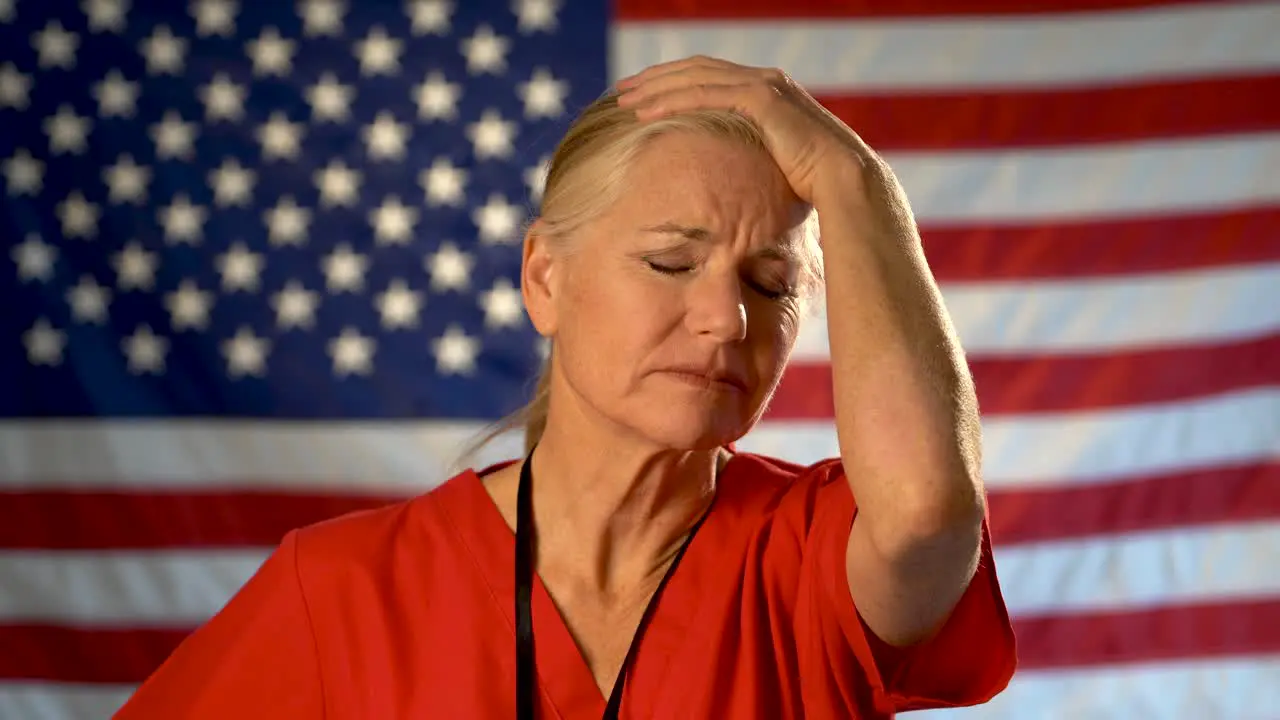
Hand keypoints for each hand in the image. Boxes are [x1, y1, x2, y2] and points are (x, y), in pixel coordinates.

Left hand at [615, 55, 876, 207]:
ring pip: (696, 78)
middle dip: (657, 79)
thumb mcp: (772, 172)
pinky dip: (672, 100)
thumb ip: (749, 166)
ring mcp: (765, 85)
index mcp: (767, 93)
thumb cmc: (814, 190)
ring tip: (624, 99)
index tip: (642, 99)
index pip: (710, 80)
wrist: (846, 184)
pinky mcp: (762, 97)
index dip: (674, 85)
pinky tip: (645, 112)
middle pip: (697, 70)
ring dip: (656, 87)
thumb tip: (730, 192)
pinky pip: (705, 94)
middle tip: (622, 90)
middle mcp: (765, 81)